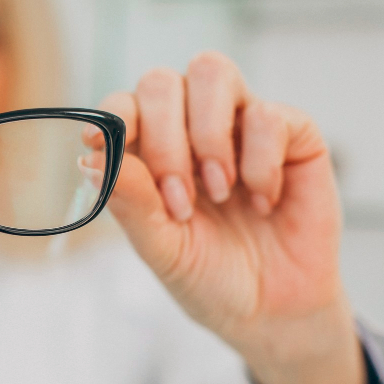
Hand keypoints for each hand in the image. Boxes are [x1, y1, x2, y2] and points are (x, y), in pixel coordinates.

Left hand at [92, 51, 366, 383]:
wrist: (271, 312)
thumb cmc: (208, 276)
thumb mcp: (160, 247)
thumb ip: (129, 200)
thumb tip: (90, 157)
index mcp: (150, 152)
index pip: (124, 105)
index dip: (112, 115)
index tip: (98, 140)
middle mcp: (191, 128)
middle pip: (161, 82)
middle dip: (164, 140)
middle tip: (179, 202)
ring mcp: (240, 124)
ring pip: (211, 72)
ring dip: (207, 135)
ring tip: (218, 193)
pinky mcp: (293, 133)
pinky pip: (267, 114)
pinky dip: (259, 163)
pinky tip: (262, 202)